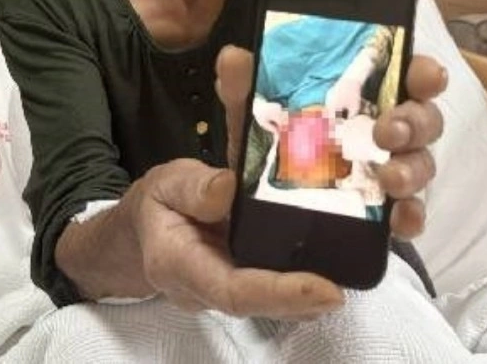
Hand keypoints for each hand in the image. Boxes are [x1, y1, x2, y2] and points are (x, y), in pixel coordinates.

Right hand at [131, 160, 343, 319]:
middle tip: (340, 290)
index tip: (322, 289)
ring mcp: (220, 294)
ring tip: (344, 281)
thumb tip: (229, 186)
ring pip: (264, 304)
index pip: (231, 289)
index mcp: (178, 263)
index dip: (278, 292)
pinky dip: (300, 290)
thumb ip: (193, 186)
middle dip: (299, 300)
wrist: (142, 232)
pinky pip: (268, 294)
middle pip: (255, 304)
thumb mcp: (166, 182)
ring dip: (305, 299)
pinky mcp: (237, 287)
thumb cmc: (157, 203)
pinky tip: (330, 276)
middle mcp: (200, 290)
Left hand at [220, 45, 445, 240]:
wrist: (249, 220)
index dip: (423, 72)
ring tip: (390, 177)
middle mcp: (383, 131)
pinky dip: (411, 217)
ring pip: (421, 164)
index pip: (404, 75)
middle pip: (422, 119)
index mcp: (359, 97)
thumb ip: (242, 90)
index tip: (427, 75)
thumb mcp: (247, 120)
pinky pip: (409, 215)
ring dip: (412, 168)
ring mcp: (387, 174)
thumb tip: (234, 56)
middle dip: (416, 121)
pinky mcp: (383, 216)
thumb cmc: (263, 151)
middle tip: (388, 131)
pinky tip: (401, 220)